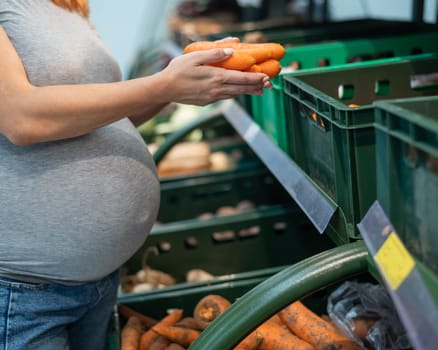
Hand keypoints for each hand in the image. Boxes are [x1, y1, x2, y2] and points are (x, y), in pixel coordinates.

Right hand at [156, 48, 270, 105]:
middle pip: (241, 89)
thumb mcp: (194, 57)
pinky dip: (234, 94)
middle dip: (256, 87)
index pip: (241, 79)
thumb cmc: (177, 70)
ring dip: (247, 92)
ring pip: (234, 95)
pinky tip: (238, 92)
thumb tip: (232, 50)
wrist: (164, 89)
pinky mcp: (206, 102)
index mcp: (216, 77)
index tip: (267, 78)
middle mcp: (216, 90)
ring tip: (259, 91)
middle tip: (269, 86)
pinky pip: (224, 97)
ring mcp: (212, 97)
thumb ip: (214, 53)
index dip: (255, 79)